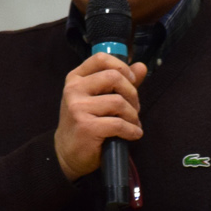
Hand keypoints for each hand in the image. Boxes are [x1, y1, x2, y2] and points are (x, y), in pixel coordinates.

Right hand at [54, 53, 147, 180]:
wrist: (68, 152)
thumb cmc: (87, 122)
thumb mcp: (99, 98)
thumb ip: (120, 82)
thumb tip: (141, 66)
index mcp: (76, 78)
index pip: (101, 58)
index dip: (121, 66)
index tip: (131, 80)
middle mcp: (73, 89)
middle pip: (114, 77)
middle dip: (132, 93)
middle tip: (135, 108)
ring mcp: (78, 108)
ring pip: (118, 102)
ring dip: (133, 115)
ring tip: (133, 123)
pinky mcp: (86, 127)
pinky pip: (119, 124)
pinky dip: (132, 130)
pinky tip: (133, 134)